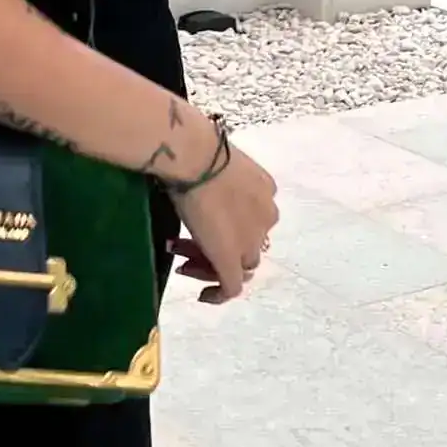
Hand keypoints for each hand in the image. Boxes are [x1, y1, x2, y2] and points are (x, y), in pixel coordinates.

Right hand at [169, 142, 277, 304]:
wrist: (194, 157)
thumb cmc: (197, 150)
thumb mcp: (215, 162)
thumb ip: (216, 177)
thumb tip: (195, 177)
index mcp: (266, 190)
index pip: (251, 218)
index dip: (225, 224)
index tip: (198, 221)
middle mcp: (266, 217)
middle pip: (247, 243)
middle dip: (216, 246)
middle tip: (182, 244)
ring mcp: (252, 241)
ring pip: (239, 265)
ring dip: (209, 265)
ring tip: (180, 261)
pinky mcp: (233, 260)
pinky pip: (231, 287)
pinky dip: (218, 294)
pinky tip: (202, 296)